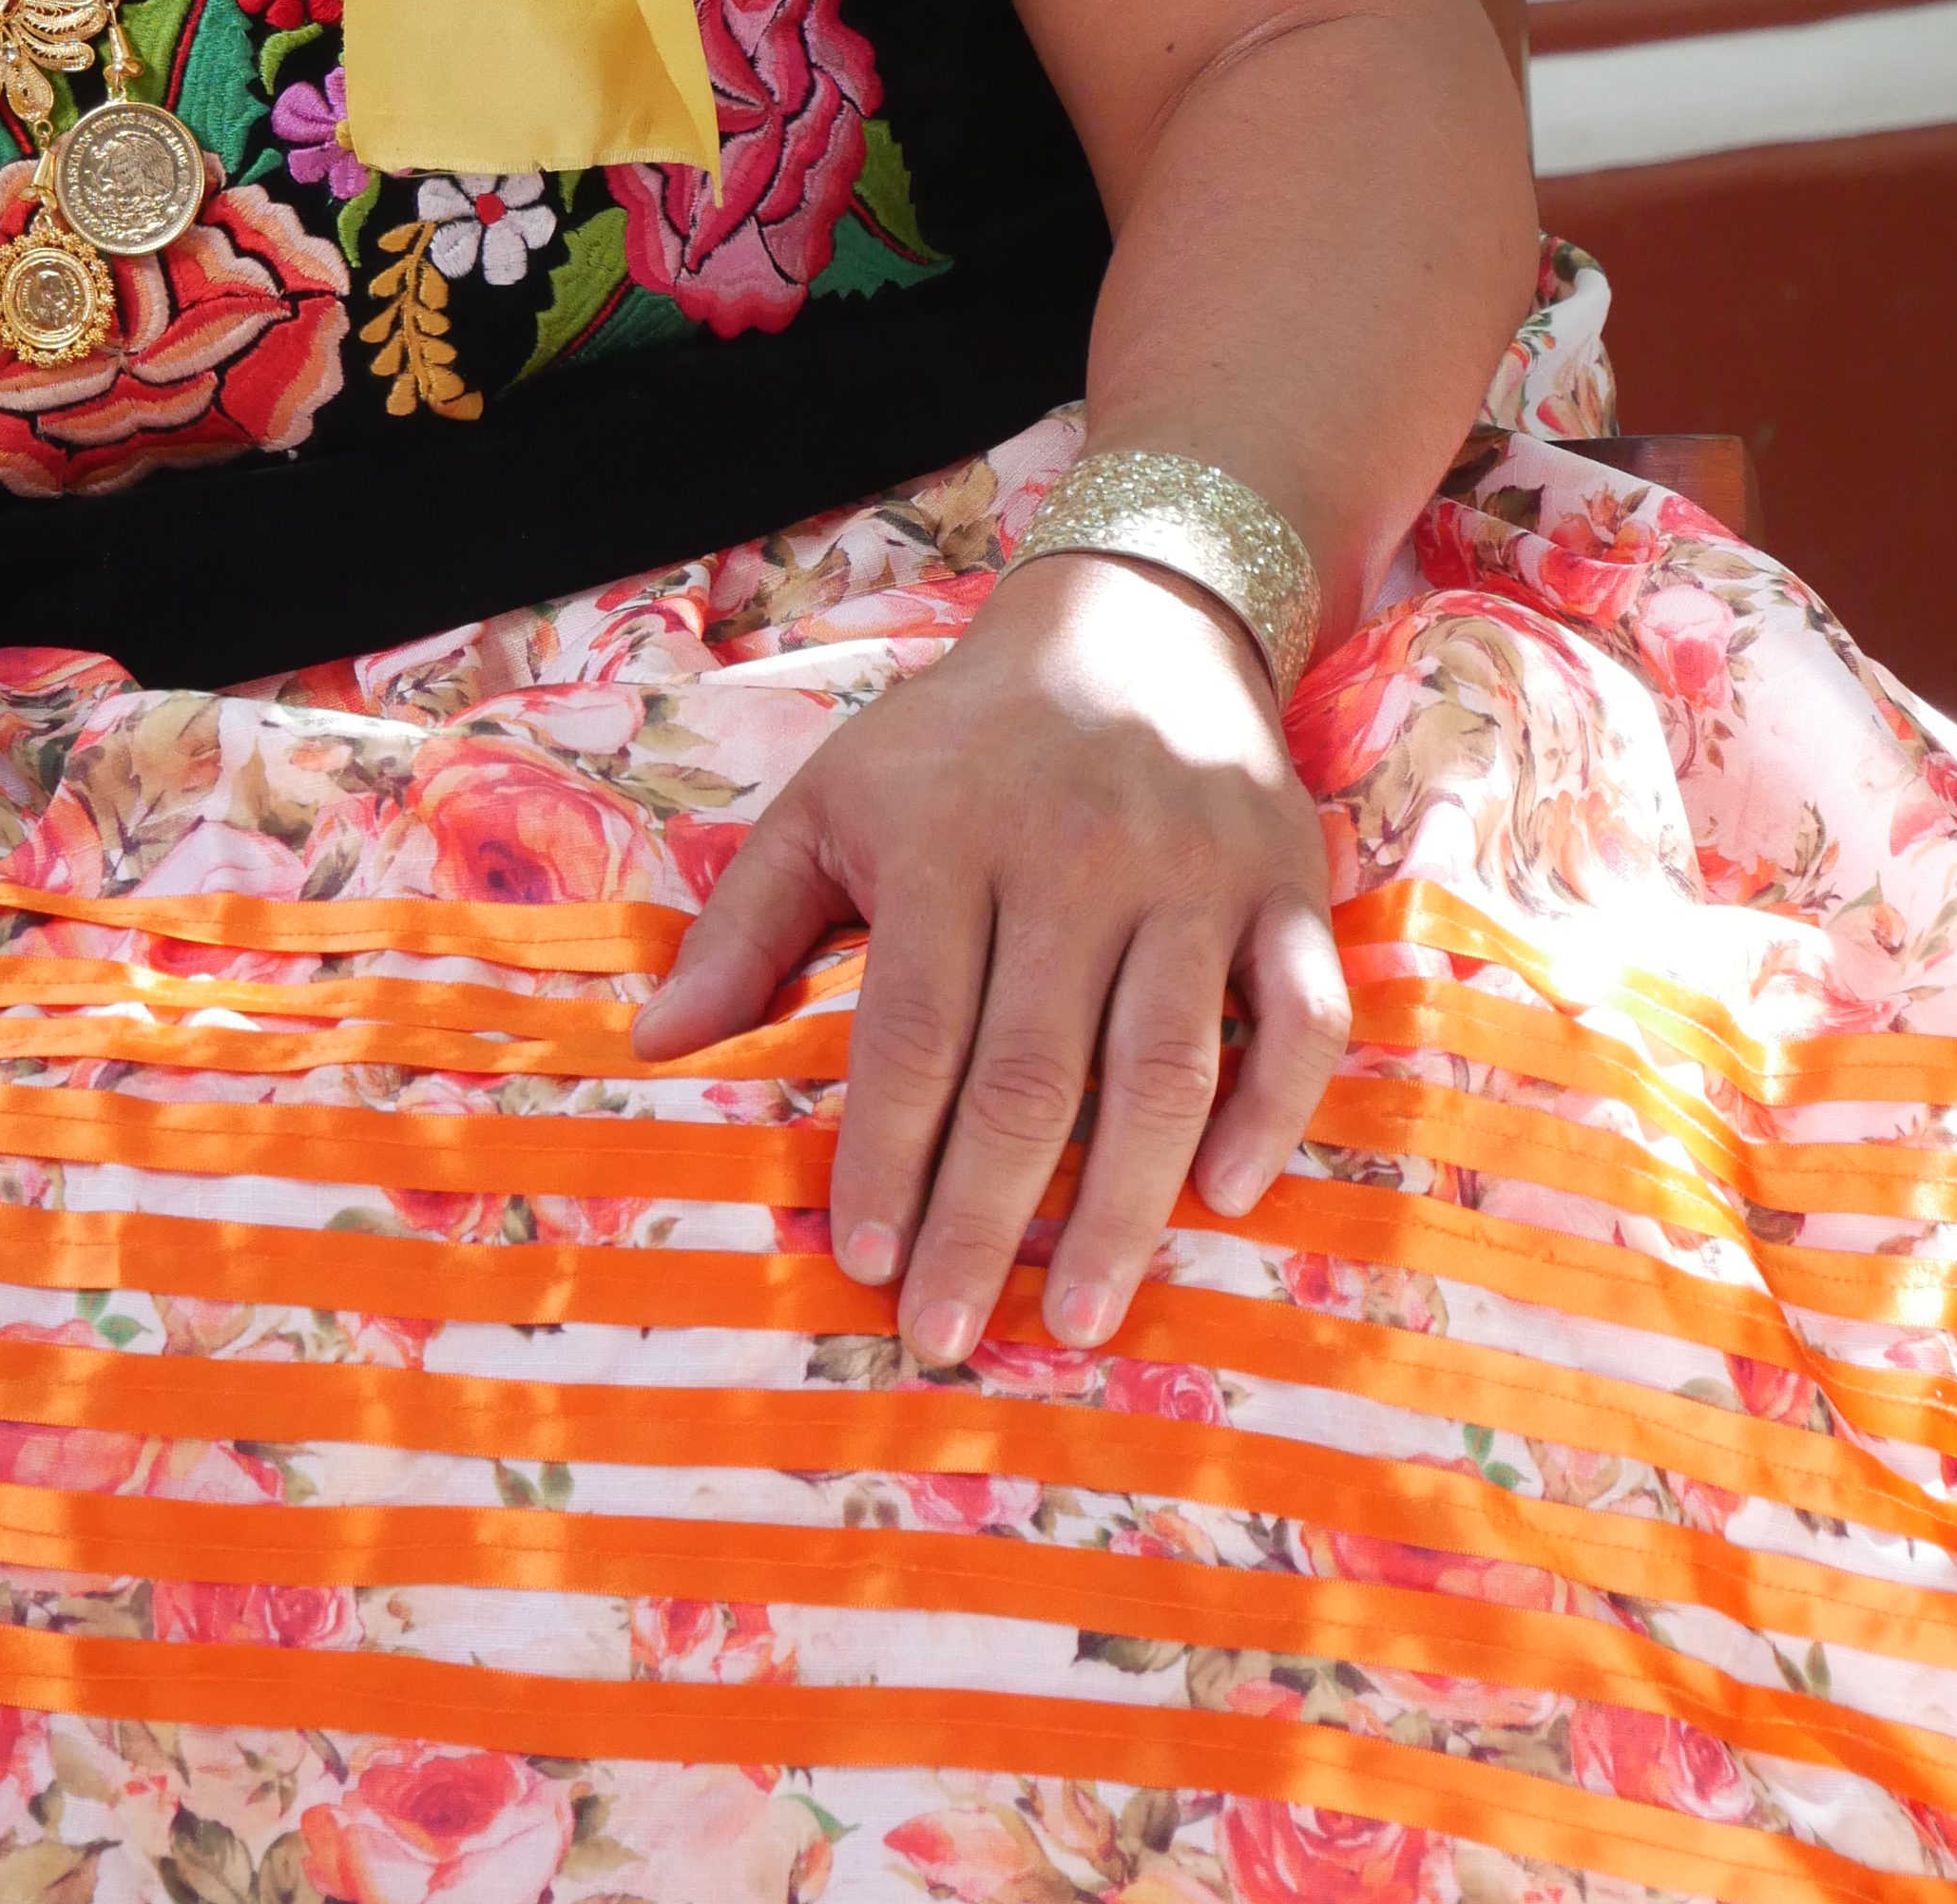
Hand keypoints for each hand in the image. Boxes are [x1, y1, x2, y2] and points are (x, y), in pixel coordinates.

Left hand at [628, 549, 1345, 1357]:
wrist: (1133, 621)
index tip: (855, 1262)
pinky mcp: (1287, 885)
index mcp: (951, 838)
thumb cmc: (960, 741)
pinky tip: (1229, 1202)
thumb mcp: (834, 799)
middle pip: (1031, 1074)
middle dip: (982, 1219)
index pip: (913, 1028)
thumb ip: (747, 925)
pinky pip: (1302, 1017)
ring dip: (1124, 1209)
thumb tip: (654, 1050)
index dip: (884, 1152)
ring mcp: (1193, 874)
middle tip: (943, 1335)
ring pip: (1165, 1068)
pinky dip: (1274, 1114)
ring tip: (1074, 1320)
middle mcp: (1076, 858)